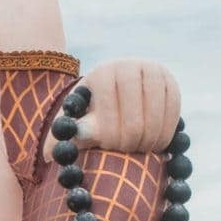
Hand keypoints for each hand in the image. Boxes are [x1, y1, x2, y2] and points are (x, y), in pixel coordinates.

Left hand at [58, 59, 180, 155]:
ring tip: (141, 151)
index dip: (109, 139)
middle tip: (127, 153)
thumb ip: (62, 136)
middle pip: (135, 121)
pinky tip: (156, 143)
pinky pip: (173, 113)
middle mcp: (130, 65)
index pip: (109, 115)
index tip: (107, 149)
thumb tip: (47, 155)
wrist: (116, 90)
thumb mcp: (75, 119)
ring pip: (156, 118)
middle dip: (130, 144)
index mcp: (103, 72)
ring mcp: (154, 71)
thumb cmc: (91, 110)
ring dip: (149, 142)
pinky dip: (165, 133)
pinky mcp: (171, 81)